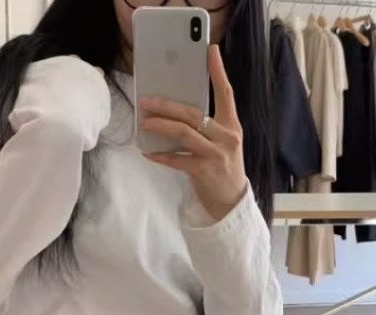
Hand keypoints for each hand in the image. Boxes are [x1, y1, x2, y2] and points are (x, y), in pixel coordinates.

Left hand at [139, 45, 247, 221]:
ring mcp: (215, 155)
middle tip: (146, 100)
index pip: (226, 94)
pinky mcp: (203, 171)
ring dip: (160, 125)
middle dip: (167, 105)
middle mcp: (226, 137)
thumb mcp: (223, 143)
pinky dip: (161, 156)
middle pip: (194, 114)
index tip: (210, 51)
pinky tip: (148, 152)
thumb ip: (208, 127)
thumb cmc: (223, 168)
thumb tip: (178, 111)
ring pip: (184, 133)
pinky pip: (177, 160)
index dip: (218, 72)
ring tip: (144, 122)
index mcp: (231, 126)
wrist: (231, 202)